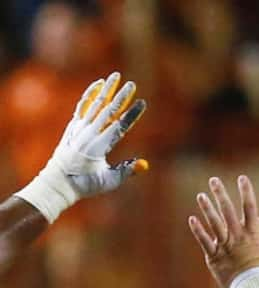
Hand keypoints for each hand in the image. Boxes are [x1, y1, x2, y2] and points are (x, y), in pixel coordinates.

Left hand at [55, 71, 147, 196]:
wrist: (57, 182)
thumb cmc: (86, 184)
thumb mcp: (108, 181)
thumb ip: (126, 171)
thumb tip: (144, 164)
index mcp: (99, 147)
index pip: (119, 127)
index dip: (132, 114)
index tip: (142, 103)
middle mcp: (89, 134)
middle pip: (108, 111)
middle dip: (121, 97)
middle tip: (132, 84)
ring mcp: (79, 129)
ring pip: (96, 104)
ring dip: (107, 90)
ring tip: (116, 76)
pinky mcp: (73, 126)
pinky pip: (83, 106)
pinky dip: (91, 94)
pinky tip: (99, 84)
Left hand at [189, 176, 258, 287]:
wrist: (252, 287)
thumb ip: (257, 231)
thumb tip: (258, 218)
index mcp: (253, 233)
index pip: (250, 207)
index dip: (246, 192)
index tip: (242, 178)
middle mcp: (239, 236)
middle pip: (228, 211)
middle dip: (221, 194)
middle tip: (214, 180)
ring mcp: (226, 246)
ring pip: (215, 223)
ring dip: (207, 208)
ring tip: (201, 195)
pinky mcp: (214, 257)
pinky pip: (205, 241)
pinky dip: (198, 230)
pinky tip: (192, 218)